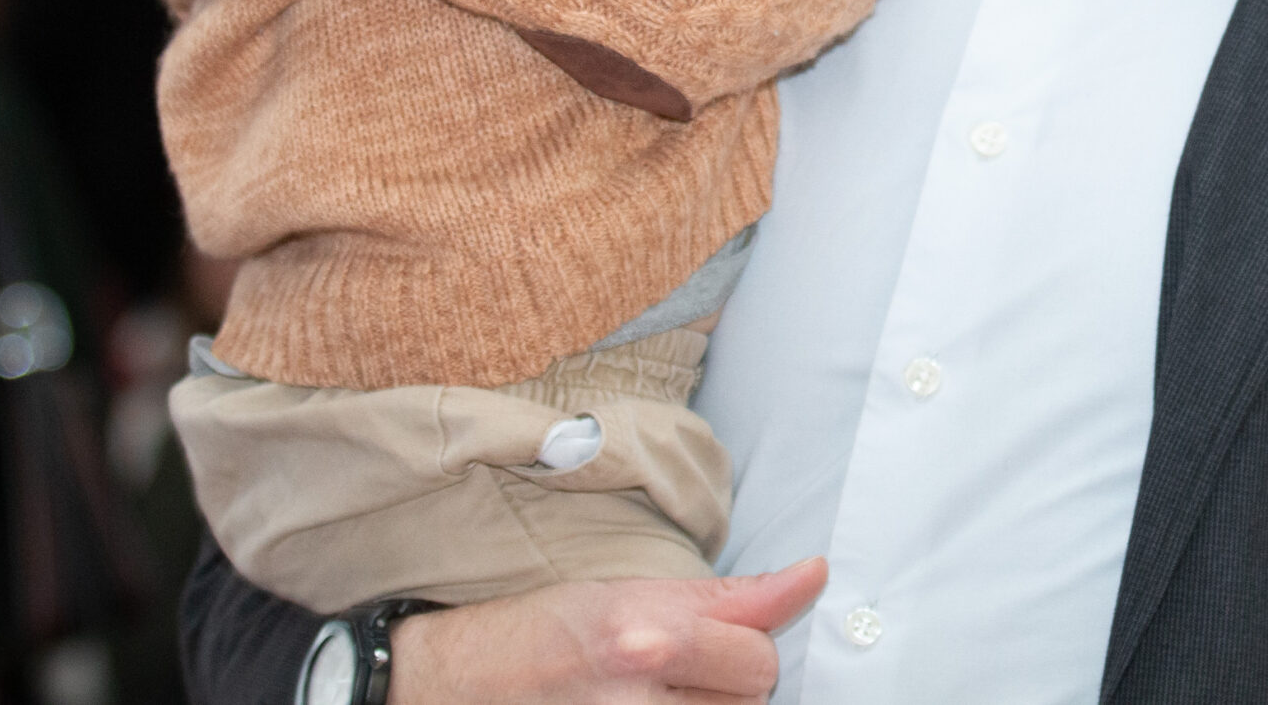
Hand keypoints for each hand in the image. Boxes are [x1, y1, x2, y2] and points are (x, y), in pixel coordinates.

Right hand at [389, 560, 823, 703]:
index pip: (758, 660)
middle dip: (730, 684)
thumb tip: (814, 575)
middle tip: (681, 670)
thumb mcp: (628, 592)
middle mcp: (636, 697)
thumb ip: (728, 596)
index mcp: (643, 636)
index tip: (724, 637)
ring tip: (660, 697)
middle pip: (747, 704)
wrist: (452, 683)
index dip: (746, 647)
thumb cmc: (542, 629)